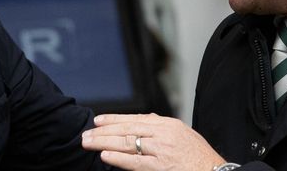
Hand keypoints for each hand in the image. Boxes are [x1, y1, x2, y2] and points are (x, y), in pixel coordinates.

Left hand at [81, 113, 225, 170]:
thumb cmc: (200, 157)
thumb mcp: (182, 134)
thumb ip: (162, 127)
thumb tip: (145, 120)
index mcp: (168, 124)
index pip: (135, 119)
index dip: (114, 119)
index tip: (98, 121)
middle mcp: (163, 134)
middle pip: (127, 129)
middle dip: (104, 131)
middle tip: (87, 133)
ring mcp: (161, 150)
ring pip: (127, 143)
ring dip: (104, 142)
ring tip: (89, 142)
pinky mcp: (161, 167)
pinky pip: (135, 162)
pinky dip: (118, 158)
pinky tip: (105, 155)